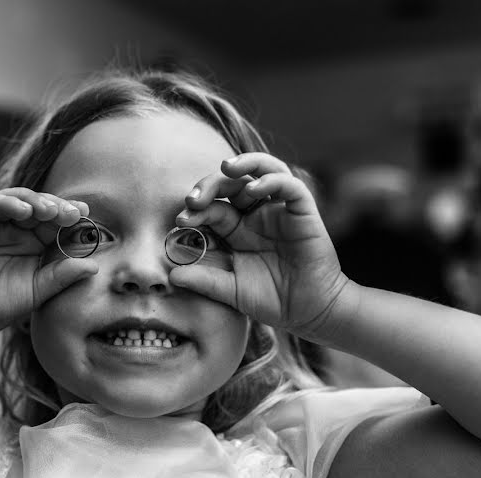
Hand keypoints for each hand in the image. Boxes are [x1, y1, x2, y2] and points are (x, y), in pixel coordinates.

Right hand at [0, 188, 97, 335]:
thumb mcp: (36, 291)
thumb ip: (62, 277)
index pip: (54, 223)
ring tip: (50, 210)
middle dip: (56, 207)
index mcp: (32, 243)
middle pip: (38, 207)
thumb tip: (96, 266)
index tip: (86, 215)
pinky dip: (7, 203)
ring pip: (17, 200)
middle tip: (71, 211)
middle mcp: (12, 229)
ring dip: (36, 201)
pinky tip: (24, 210)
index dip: (69, 216)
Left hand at [168, 153, 350, 339]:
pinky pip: (289, 186)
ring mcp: (278, 210)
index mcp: (236, 229)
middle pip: (231, 183)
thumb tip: (171, 276)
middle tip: (194, 198)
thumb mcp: (231, 291)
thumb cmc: (271, 300)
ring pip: (263, 170)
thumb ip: (204, 281)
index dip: (195, 210)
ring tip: (226, 167)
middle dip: (210, 184)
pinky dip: (272, 180)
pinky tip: (254, 189)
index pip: (212, 208)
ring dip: (245, 163)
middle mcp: (255, 214)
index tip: (181, 221)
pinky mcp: (302, 211)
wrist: (308, 312)